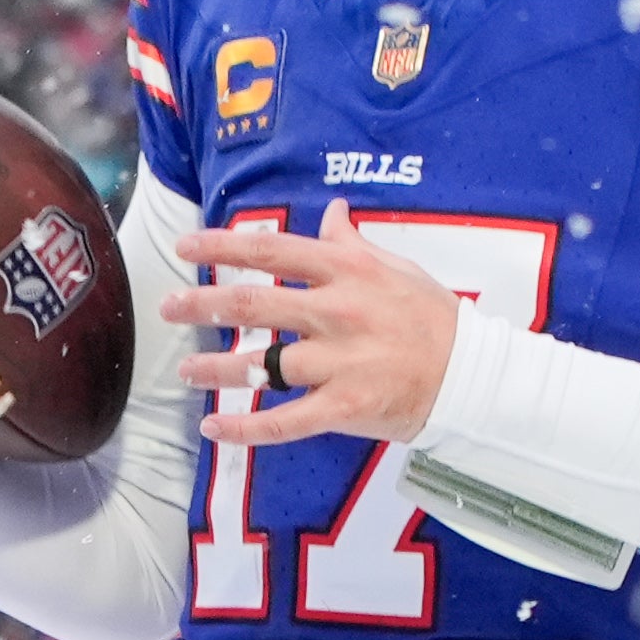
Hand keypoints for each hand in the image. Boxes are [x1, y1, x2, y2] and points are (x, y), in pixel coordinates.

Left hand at [163, 203, 465, 446]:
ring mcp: (341, 362)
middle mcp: (338, 312)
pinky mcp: (345, 406)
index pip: (272, 251)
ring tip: (184, 369)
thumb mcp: (398, 267)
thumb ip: (355, 244)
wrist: (473, 375)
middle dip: (202, 303)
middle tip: (167, 305)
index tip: (185, 247)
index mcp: (349, 272)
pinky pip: (284, 421)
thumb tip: (334, 211)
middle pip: (254, 304)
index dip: (222, 247)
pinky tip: (214, 426)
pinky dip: (244, 427)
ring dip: (214, 367)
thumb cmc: (434, 318)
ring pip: (261, 364)